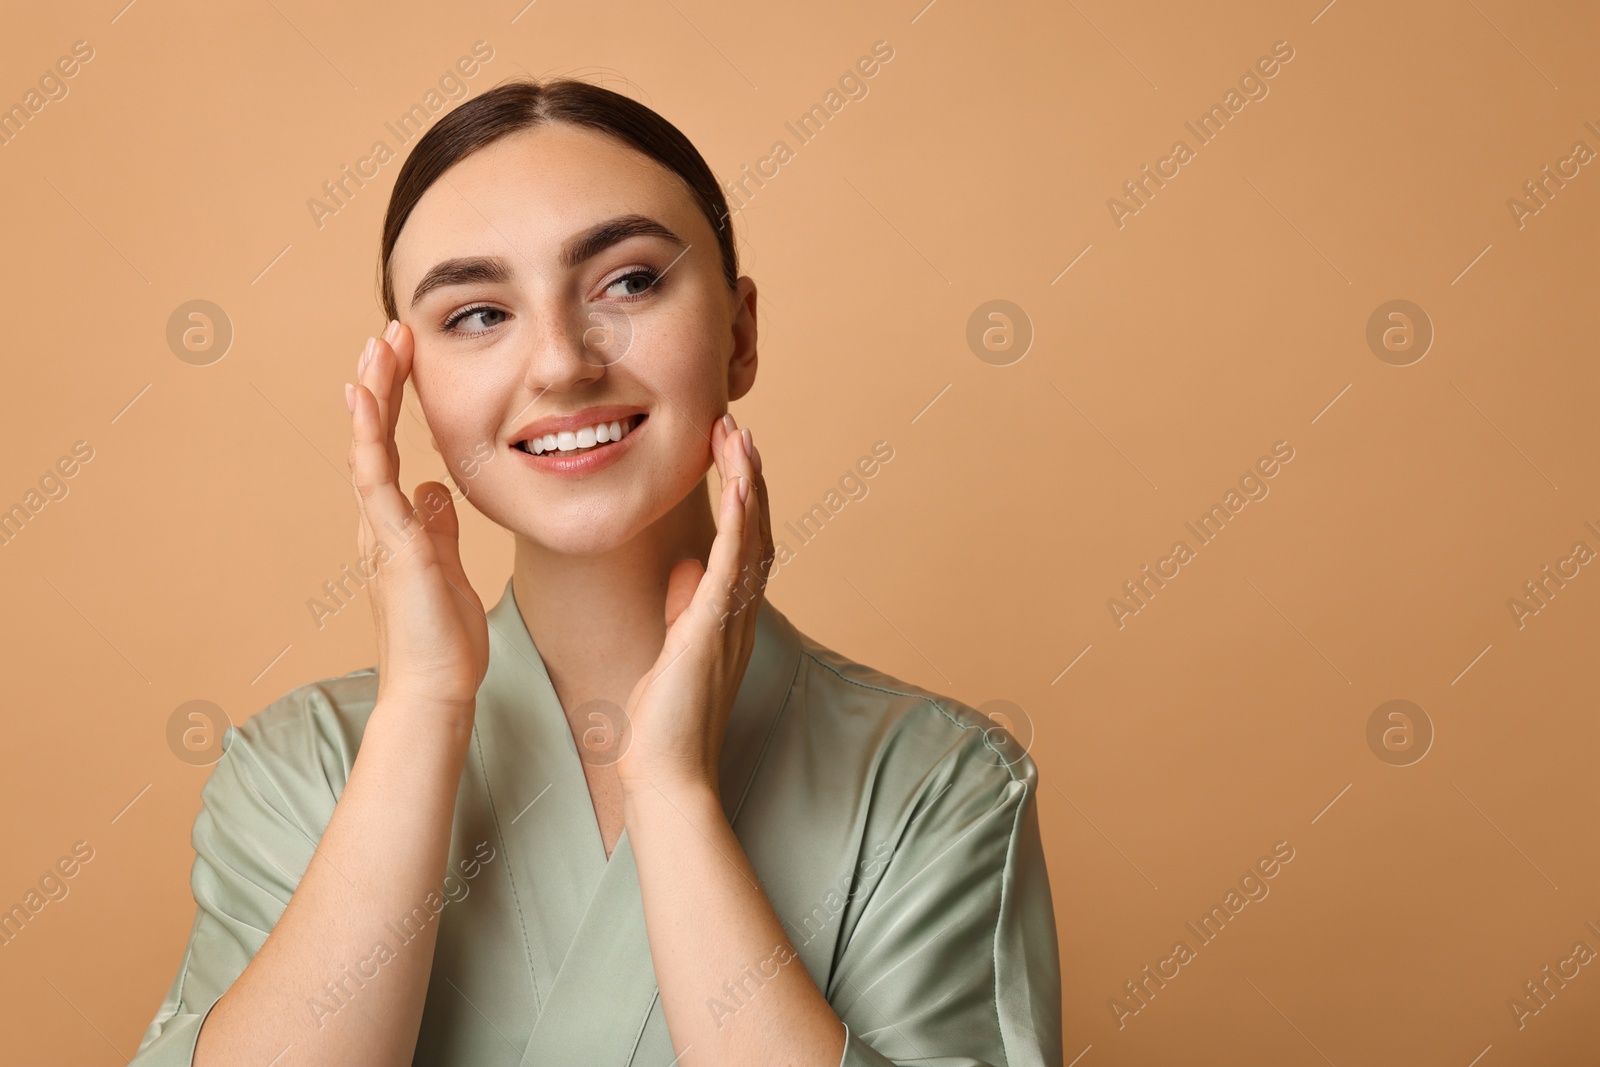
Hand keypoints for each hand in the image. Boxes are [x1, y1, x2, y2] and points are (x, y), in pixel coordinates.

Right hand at [345, 320, 489, 717]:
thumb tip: (436, 493)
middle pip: (372, 438)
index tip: (402, 358)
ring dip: (373, 394)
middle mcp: (378, 522)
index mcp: (395, 525)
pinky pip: (373, 479)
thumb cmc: (443, 638)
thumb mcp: (447, 567)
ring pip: (367, 448)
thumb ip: (437, 528)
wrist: (436, 687)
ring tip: (378, 344)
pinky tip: (365, 398)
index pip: (390, 449)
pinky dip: (367, 436)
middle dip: (380, 383)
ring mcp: (380, 531)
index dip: (393, 403)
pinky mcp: (390, 543)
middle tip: (388, 332)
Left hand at [614, 412, 772, 793]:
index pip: (743, 538)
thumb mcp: (674, 648)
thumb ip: (686, 607)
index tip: (728, 448)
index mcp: (731, 613)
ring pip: (750, 536)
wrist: (667, 773)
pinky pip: (732, 565)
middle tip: (736, 424)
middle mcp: (741, 611)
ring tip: (739, 435)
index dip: (741, 491)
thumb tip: (688, 570)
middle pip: (754, 526)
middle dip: (746, 472)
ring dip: (746, 482)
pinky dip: (737, 522)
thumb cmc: (666, 720)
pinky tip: (736, 486)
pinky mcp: (714, 628)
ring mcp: (733, 619)